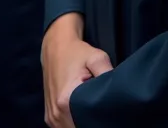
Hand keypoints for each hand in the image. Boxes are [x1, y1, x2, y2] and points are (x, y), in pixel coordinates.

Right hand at [42, 13, 112, 127]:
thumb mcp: (97, 58)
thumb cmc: (77, 52)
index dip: (99, 121)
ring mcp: (51, 117)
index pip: (87, 124)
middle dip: (91, 122)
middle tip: (101, 111)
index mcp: (66, 101)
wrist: (56, 47)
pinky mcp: (49, 117)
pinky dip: (73, 124)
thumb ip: (107, 74)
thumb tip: (117, 94)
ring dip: (82, 124)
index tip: (107, 113)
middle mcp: (56, 113)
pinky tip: (81, 113)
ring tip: (91, 110)